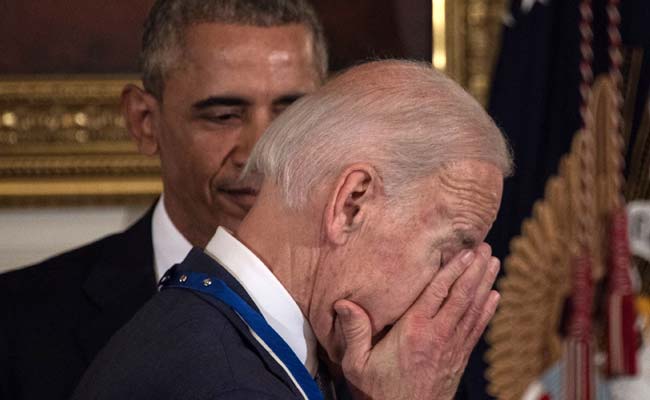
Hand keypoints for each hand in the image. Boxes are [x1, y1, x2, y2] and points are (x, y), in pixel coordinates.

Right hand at [334, 243, 499, 399]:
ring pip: (473, 309)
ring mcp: (451, 348)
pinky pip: (476, 329)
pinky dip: (486, 311)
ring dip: (484, 284)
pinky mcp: (458, 360)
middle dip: (474, 270)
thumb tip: (343, 303)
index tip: (464, 251)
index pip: (437, 293)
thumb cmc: (378, 392)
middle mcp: (437, 336)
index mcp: (413, 331)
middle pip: (461, 296)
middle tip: (485, 248)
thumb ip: (354, 332)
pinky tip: (494, 297)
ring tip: (493, 263)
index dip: (452, 269)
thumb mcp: (357, 363)